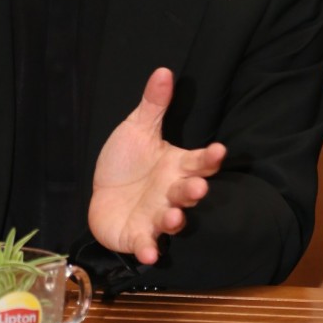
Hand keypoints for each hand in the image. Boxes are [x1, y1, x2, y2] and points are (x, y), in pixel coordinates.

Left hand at [88, 67, 225, 263]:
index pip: (198, 162)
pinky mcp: (138, 236)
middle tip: (198, 188)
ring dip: (174, 220)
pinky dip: (148, 249)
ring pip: (171, 219)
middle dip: (194, 191)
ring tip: (175, 217)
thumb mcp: (137, 129)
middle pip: (188, 192)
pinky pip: (146, 243)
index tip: (219, 150)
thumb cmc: (126, 162)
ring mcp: (156, 216)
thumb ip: (153, 105)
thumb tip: (164, 70)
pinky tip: (149, 253)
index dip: (209, 157)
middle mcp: (171, 193)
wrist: (102, 194)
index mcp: (176, 166)